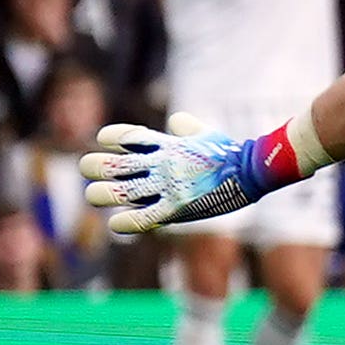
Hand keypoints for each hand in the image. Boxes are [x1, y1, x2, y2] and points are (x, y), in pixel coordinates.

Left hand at [79, 113, 287, 234]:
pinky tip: (116, 222)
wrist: (253, 171)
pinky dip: (124, 223)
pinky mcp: (177, 208)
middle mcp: (162, 165)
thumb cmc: (230, 153)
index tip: (106, 141)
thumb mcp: (207, 133)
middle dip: (95, 166)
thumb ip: (186, 128)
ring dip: (101, 194)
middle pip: (113, 164)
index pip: (127, 135)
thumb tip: (174, 121)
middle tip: (91, 169)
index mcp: (168, 146)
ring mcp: (168, 187)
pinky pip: (141, 219)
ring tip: (96, 194)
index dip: (111, 137)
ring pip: (119, 192)